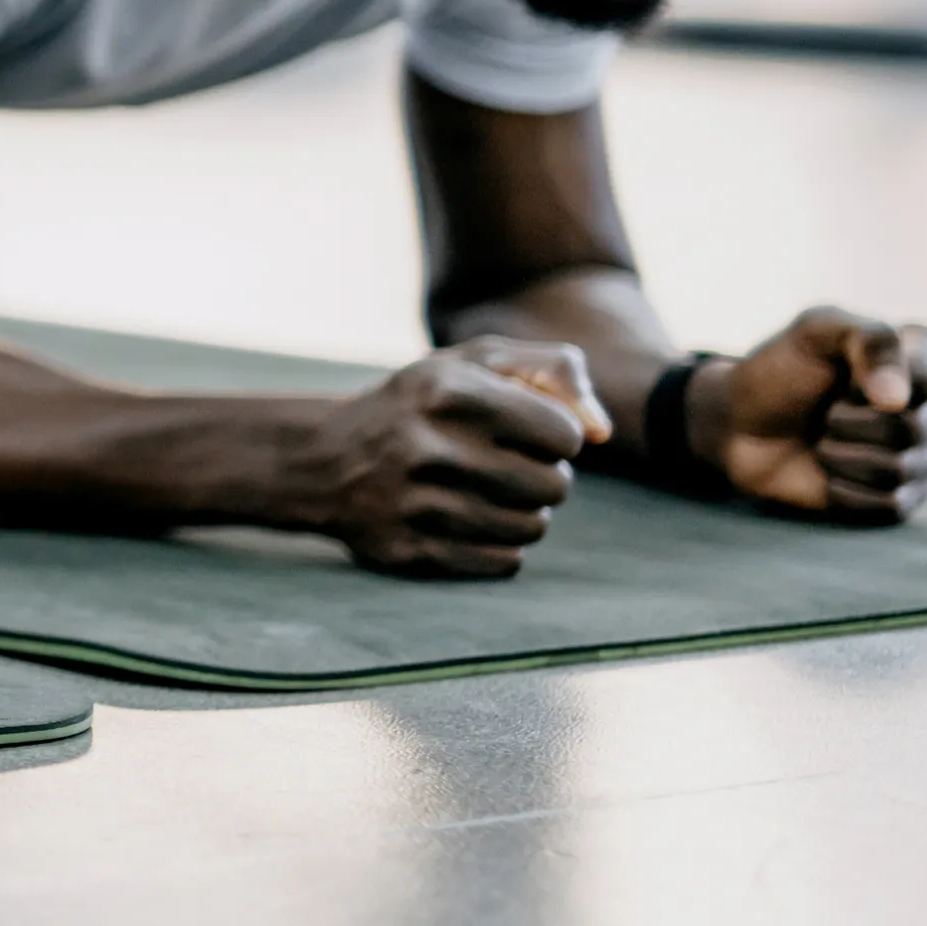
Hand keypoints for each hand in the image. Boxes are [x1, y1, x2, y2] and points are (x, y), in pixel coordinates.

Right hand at [295, 338, 592, 577]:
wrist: (322, 459)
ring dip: (523, 512)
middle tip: (508, 465)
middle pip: (554, 486)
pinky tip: (468, 520)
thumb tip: (604, 433)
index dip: (557, 433)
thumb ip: (554, 372)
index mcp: (447, 390)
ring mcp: (415, 504)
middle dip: (544, 475)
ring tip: (489, 492)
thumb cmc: (421, 403)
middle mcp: (428, 447)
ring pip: (532, 528)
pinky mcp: (411, 551)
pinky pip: (503, 563)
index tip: (525, 430)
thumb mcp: (476, 362)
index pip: (564, 434)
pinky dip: (498, 545)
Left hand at [709, 309, 926, 521]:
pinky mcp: (898, 496)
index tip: (843, 369)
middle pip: (916, 426)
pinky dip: (846, 488)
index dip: (881, 374)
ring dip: (841, 453)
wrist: (738, 422)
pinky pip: (892, 503)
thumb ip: (868, 340)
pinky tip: (827, 473)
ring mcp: (920, 455)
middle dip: (848, 419)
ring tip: (823, 440)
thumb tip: (897, 401)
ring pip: (903, 467)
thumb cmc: (780, 370)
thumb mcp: (815, 331)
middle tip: (826, 410)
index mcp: (924, 358)